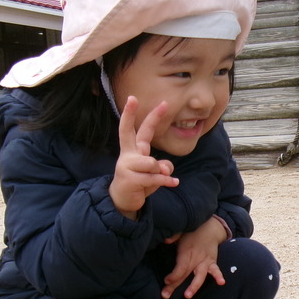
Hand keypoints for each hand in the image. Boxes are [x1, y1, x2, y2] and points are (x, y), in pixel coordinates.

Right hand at [109, 96, 178, 217]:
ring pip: (153, 163)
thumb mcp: (154, 173)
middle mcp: (127, 155)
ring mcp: (127, 166)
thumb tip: (163, 169)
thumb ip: (162, 166)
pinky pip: (155, 177)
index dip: (134, 115)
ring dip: (160, 174)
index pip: (134, 129)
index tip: (133, 97)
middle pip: (128, 131)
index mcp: (133, 150)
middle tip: (132, 97)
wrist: (124, 200)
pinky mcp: (130, 179)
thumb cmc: (140, 182)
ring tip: (154, 181)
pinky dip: (166, 181)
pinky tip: (174, 182)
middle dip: (129, 114)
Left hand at [160, 218, 227, 298]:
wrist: (210, 229)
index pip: (180, 267)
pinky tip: (221, 282)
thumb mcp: (181, 231)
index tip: (166, 281)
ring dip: (194, 286)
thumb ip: (173, 236)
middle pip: (185, 274)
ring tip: (188, 295)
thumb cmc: (192, 232)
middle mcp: (196, 258)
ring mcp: (205, 261)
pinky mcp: (212, 263)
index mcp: (186, 252)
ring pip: (199, 275)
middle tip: (165, 295)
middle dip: (175, 286)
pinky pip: (215, 270)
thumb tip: (165, 240)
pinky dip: (218, 276)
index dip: (173, 275)